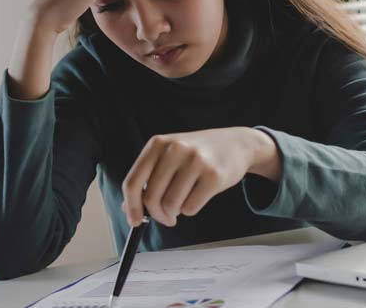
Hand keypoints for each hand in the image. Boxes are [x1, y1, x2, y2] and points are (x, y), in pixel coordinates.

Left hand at [121, 127, 279, 226]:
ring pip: (171, 206)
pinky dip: (191, 210)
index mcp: (158, 143)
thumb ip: (149, 177)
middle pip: (151, 198)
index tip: (134, 221)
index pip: (133, 182)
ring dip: (175, 213)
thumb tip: (129, 209)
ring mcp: (196, 161)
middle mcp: (175, 149)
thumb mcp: (170, 155)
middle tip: (166, 217)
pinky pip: (191, 208)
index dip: (131, 206)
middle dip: (157, 215)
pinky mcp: (214, 176)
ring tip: (184, 202)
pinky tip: (199, 196)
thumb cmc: (199, 153)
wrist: (236, 143)